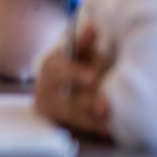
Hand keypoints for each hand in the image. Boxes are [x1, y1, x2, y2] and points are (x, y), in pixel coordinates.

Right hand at [34, 23, 111, 137]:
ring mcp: (51, 107)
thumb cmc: (78, 63)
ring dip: (91, 119)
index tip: (93, 77)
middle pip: (59, 97)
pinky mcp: (60, 121)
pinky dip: (94, 128)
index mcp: (51, 67)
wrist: (65, 84)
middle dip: (85, 103)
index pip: (57, 70)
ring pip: (70, 116)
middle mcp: (46, 89)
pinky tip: (109, 129)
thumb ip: (85, 42)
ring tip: (111, 120)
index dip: (73, 74)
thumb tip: (93, 27)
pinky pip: (77, 128)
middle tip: (105, 107)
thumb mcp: (81, 51)